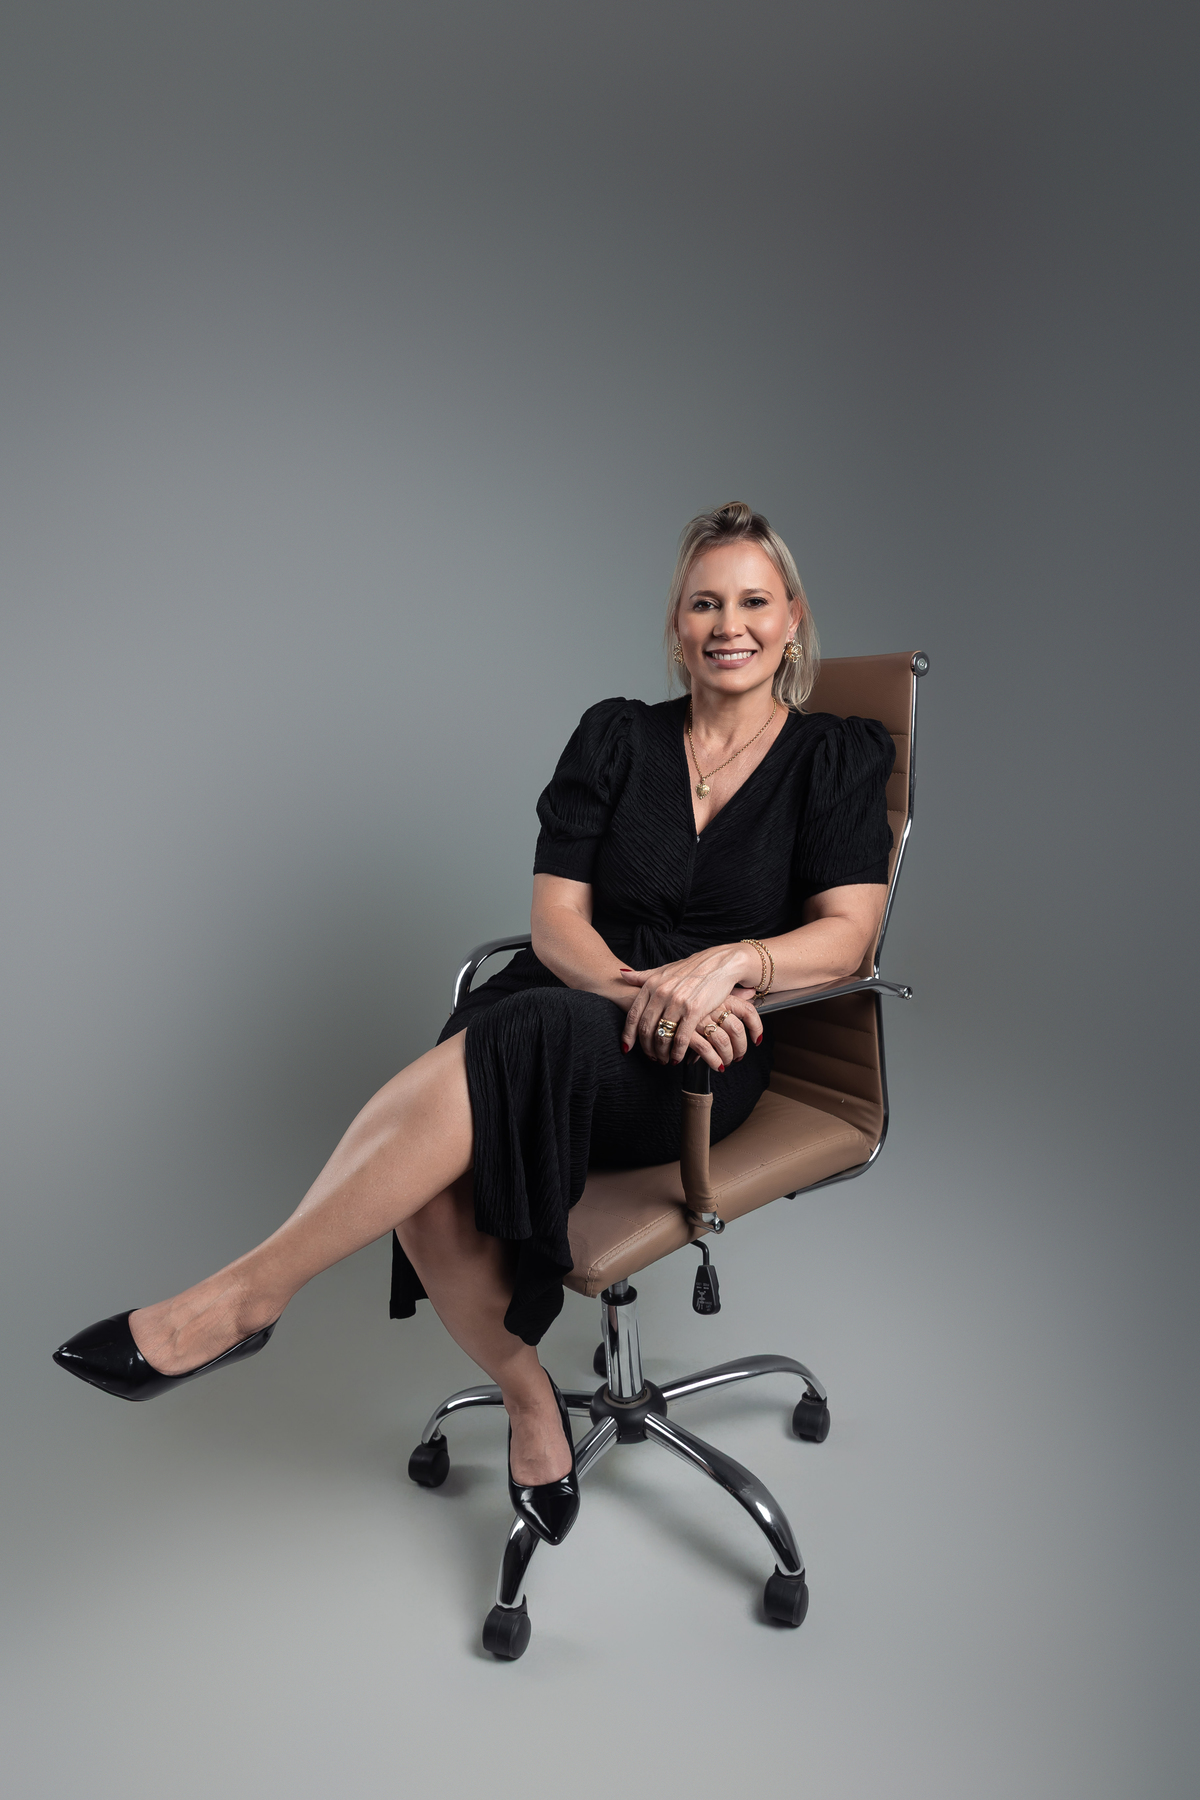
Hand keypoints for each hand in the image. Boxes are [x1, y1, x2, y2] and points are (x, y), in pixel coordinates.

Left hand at [619, 945, 762, 1068]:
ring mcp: (677, 1002)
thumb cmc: (691, 968)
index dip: (628, 1035)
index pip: (633, 1015)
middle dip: (646, 1048)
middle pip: (646, 1029)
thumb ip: (643, 976)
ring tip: (663, 1060)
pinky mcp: (694, 1010)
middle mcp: (661, 993)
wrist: (719, 963)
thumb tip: (622, 974)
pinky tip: (676, 1059)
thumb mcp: (664, 970)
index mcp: (651, 984)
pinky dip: (676, 1053)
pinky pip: (681, 1038)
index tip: (626, 1048)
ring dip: (661, 1053)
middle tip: (650, 1058)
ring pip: (662, 1036)